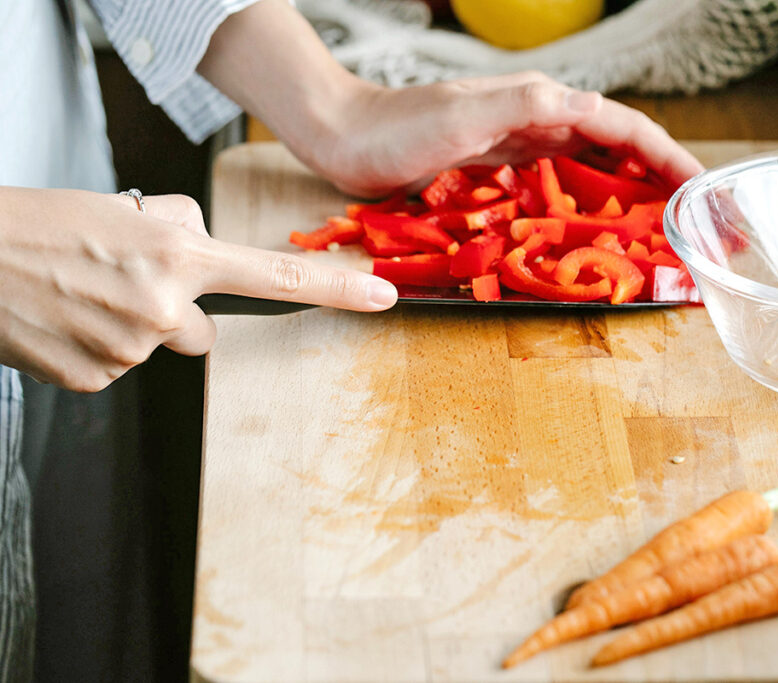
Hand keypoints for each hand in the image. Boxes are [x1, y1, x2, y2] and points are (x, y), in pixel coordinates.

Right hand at [0, 188, 396, 391]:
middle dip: (173, 314)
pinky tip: (65, 322)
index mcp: (179, 254)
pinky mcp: (98, 379)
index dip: (336, 288)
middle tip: (116, 283)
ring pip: (154, 348)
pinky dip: (96, 348)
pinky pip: (117, 367)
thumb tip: (204, 251)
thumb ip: (182, 232)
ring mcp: (131, 349)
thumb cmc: (41, 225)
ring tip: (79, 295)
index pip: (276, 277)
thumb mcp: (127, 210)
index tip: (382, 296)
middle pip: (201, 332)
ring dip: (126, 327)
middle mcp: (165, 307)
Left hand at [306, 72, 705, 197]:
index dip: (667, 158)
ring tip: (661, 232)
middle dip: (661, 179)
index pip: (623, 128)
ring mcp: (522, 146)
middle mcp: (540, 122)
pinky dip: (589, 206)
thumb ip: (524, 107)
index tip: (701, 190)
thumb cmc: (397, 127)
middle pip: (617, 149)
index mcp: (543, 103)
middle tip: (694, 222)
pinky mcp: (501, 169)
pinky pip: (560, 187)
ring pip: (593, 169)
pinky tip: (597, 230)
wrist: (345, 135)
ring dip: (630, 196)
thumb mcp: (463, 114)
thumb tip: (590, 109)